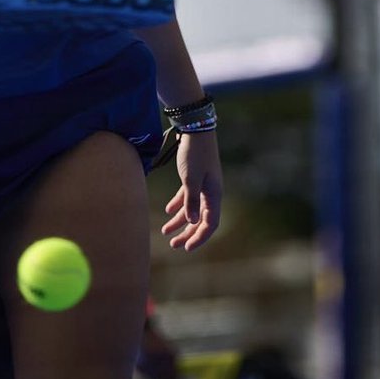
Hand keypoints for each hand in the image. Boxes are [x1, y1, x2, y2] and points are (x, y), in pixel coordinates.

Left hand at [161, 131, 221, 250]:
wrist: (195, 130)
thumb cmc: (194, 154)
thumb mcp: (191, 179)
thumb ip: (191, 200)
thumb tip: (193, 222)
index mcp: (214, 195)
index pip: (210, 224)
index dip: (199, 238)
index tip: (186, 248)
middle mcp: (210, 193)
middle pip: (200, 220)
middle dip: (188, 233)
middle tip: (174, 245)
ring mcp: (203, 185)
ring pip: (192, 209)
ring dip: (180, 221)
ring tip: (165, 232)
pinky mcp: (194, 177)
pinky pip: (187, 197)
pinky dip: (178, 205)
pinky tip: (168, 211)